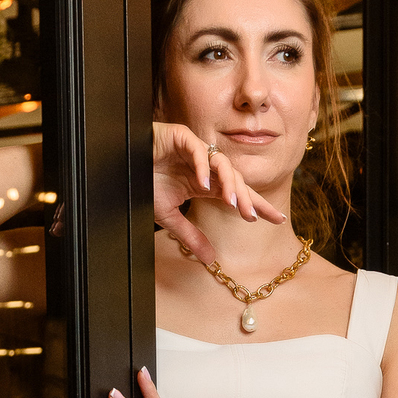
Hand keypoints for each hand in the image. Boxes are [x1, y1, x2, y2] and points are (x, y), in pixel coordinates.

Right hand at [153, 123, 285, 261]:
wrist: (119, 167)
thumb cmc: (142, 185)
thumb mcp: (169, 217)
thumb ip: (191, 236)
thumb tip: (210, 260)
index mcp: (204, 183)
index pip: (237, 194)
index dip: (257, 205)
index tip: (278, 219)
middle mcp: (204, 166)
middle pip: (235, 180)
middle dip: (246, 198)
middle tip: (253, 216)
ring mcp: (194, 150)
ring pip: (221, 163)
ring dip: (229, 183)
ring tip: (231, 203)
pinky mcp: (180, 136)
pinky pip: (197, 149)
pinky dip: (202, 166)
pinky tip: (203, 184)